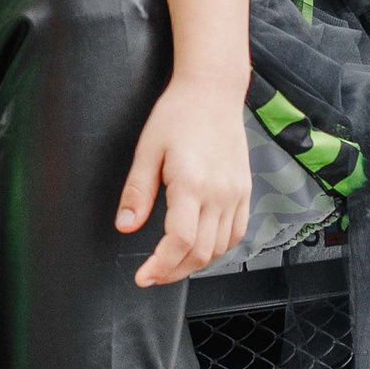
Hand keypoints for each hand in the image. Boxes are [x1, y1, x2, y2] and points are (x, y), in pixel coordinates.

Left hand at [117, 78, 253, 288]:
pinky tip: (199, 248)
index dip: (160, 266)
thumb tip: (124, 226)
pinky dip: (218, 249)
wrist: (213, 91)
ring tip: (171, 265)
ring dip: (195, 264)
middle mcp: (219, 193)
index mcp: (191, 184)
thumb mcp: (147, 149)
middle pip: (200, 252)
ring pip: (220, 248)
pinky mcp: (245, 191)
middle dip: (173, 271)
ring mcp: (236, 193)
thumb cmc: (177, 114)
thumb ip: (137, 192)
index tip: (142, 277)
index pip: (179, 241)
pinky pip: (236, 233)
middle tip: (151, 276)